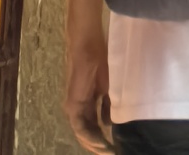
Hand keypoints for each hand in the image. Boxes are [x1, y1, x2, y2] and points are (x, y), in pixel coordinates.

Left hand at [64, 33, 112, 154]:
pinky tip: (100, 144)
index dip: (103, 139)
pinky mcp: (73, 104)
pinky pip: (80, 127)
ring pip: (83, 133)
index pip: (93, 127)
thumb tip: (108, 123)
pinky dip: (90, 137)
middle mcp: (78, 108)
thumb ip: (106, 105)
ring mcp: (74, 107)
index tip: (115, 147)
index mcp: (86, 104)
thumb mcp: (108, 86)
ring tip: (108, 152)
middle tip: (113, 153)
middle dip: (99, 145)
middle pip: (87, 133)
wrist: (87, 45)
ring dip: (94, 144)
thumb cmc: (100, 59)